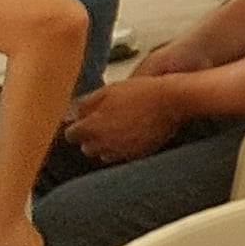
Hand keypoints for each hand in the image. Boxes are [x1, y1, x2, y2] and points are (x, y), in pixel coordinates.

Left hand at [65, 77, 185, 161]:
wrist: (172, 101)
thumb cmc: (142, 92)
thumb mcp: (109, 90)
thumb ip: (86, 104)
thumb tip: (73, 113)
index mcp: (91, 128)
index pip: (71, 134)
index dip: (79, 125)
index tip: (85, 119)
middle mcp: (101, 145)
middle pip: (87, 146)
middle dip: (92, 136)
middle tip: (105, 121)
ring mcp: (119, 152)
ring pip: (104, 152)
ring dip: (108, 143)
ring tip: (121, 127)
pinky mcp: (136, 155)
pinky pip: (123, 154)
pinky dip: (124, 146)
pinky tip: (134, 132)